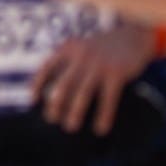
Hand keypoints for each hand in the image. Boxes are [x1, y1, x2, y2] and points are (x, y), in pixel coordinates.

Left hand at [31, 23, 151, 134]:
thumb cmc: (103, 48)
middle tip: (52, 119)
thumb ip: (67, 62)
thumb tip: (52, 91)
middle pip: (63, 84)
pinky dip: (103, 115)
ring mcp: (100, 64)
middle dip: (55, 104)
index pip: (48, 66)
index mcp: (70, 48)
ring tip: (71, 126)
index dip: (38, 84)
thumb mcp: (81, 47)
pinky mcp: (117, 73)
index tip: (32, 101)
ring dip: (75, 112)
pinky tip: (100, 129)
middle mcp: (82, 55)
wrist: (133, 36)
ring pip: (83, 93)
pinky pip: (108, 98)